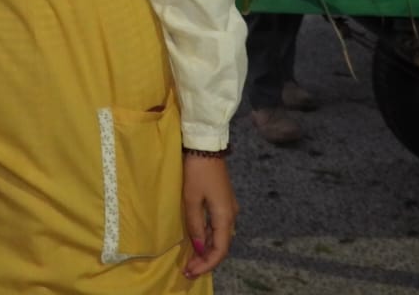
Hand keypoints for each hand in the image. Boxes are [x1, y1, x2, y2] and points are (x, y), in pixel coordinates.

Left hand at [181, 154, 237, 278]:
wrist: (206, 146)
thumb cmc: (197, 171)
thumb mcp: (191, 199)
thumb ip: (195, 225)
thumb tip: (199, 248)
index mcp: (225, 217)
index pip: (220, 250)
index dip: (206, 264)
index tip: (190, 272)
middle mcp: (231, 216)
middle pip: (221, 246)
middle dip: (206, 261)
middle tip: (188, 271)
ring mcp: (228, 209)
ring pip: (219, 237)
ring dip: (206, 251)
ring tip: (190, 261)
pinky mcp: (223, 202)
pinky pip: (217, 227)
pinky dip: (207, 238)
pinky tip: (197, 243)